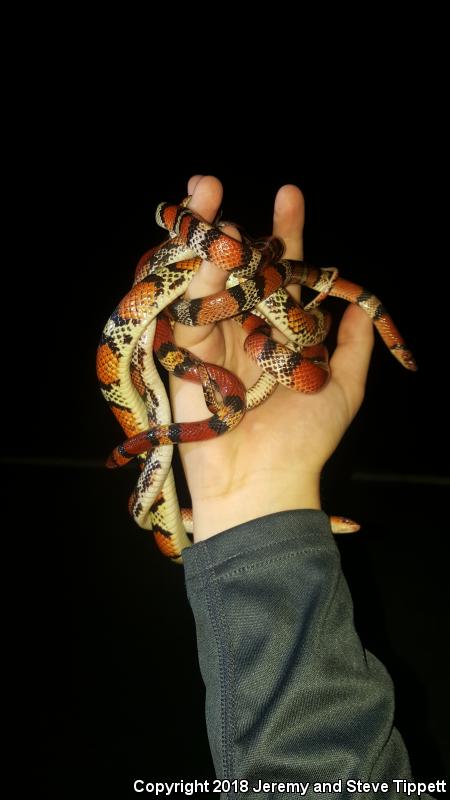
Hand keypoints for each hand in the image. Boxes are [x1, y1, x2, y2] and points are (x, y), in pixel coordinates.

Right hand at [169, 175, 373, 540]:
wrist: (263, 482)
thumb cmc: (304, 441)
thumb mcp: (342, 389)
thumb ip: (350, 346)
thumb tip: (358, 307)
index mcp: (281, 331)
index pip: (282, 272)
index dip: (286, 232)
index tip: (289, 193)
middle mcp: (245, 328)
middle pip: (235, 266)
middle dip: (226, 223)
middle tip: (211, 180)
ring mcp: (213, 339)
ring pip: (206, 279)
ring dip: (203, 237)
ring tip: (202, 192)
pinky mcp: (185, 355)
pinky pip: (186, 310)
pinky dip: (191, 278)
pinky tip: (197, 247)